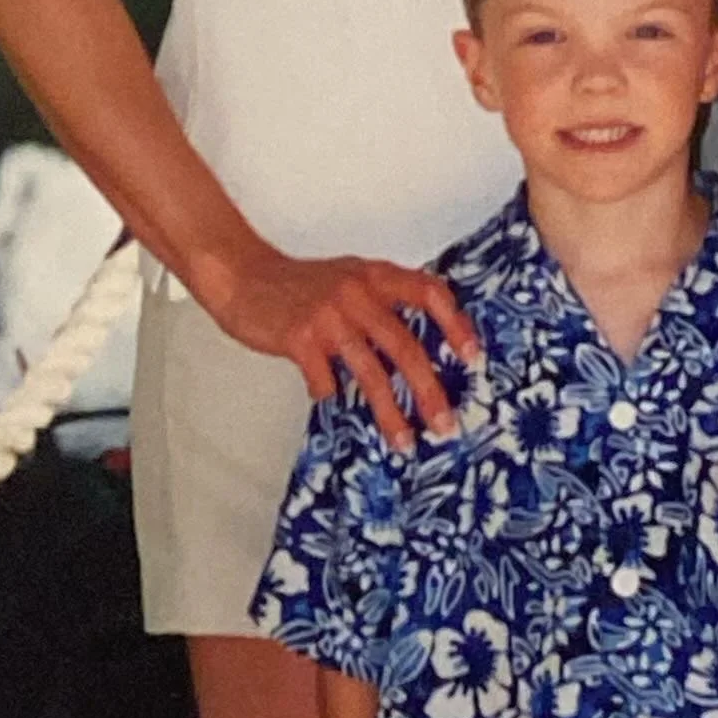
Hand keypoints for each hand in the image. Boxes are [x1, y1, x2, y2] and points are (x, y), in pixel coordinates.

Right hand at [207, 245, 480, 449]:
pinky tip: (332, 407)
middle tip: (446, 423)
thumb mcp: (349, 279)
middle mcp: (357, 292)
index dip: (456, 324)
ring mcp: (329, 315)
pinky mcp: (299, 337)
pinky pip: (325, 380)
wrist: (243, 275)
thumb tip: (419, 348)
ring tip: (404, 442)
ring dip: (391, 412)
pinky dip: (332, 397)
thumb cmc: (300, 285)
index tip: (473, 357)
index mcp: (374, 275)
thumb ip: (381, 302)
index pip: (429, 292)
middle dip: (429, 389)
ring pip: (371, 371)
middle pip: (405, 345)